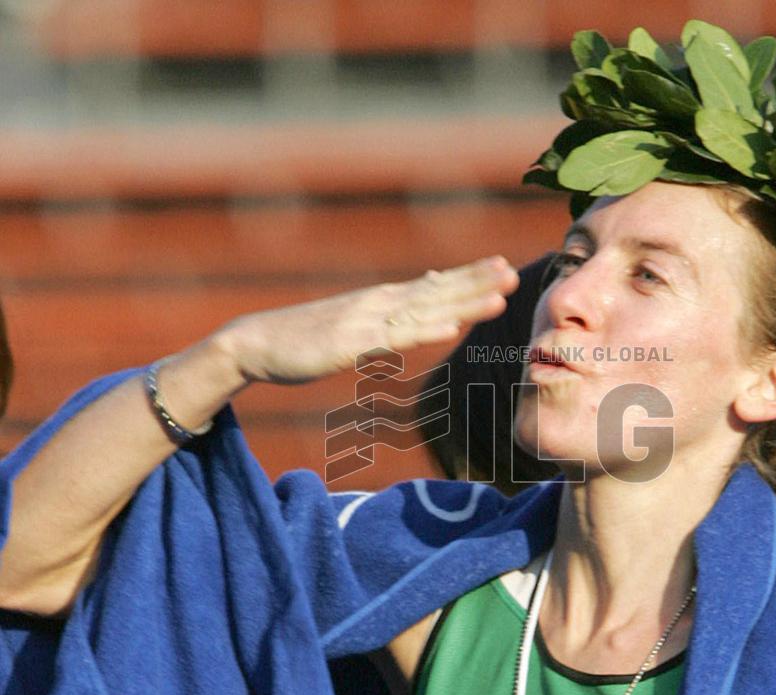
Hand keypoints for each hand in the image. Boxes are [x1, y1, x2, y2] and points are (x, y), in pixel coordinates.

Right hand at [216, 256, 518, 384]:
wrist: (257, 343)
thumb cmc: (306, 337)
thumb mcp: (352, 323)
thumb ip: (382, 316)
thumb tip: (411, 305)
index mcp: (382, 300)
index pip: (433, 283)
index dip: (468, 275)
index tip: (501, 264)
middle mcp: (380, 303)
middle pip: (437, 290)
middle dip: (477, 281)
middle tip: (514, 271)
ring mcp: (367, 321)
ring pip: (425, 310)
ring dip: (464, 302)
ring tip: (499, 296)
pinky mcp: (352, 343)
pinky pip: (396, 338)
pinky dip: (426, 330)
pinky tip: (452, 326)